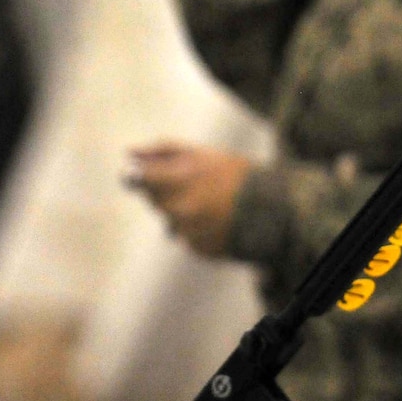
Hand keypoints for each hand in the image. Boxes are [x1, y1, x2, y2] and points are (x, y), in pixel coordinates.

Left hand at [125, 141, 251, 258]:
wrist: (272, 208)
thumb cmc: (235, 174)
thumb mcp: (201, 154)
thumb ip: (162, 151)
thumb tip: (129, 153)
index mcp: (177, 182)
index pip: (139, 180)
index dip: (140, 177)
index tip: (144, 175)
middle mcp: (178, 209)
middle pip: (154, 201)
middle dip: (168, 192)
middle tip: (196, 184)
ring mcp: (186, 232)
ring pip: (169, 221)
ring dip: (182, 211)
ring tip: (211, 203)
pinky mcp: (195, 249)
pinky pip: (185, 237)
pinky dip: (196, 228)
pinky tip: (216, 219)